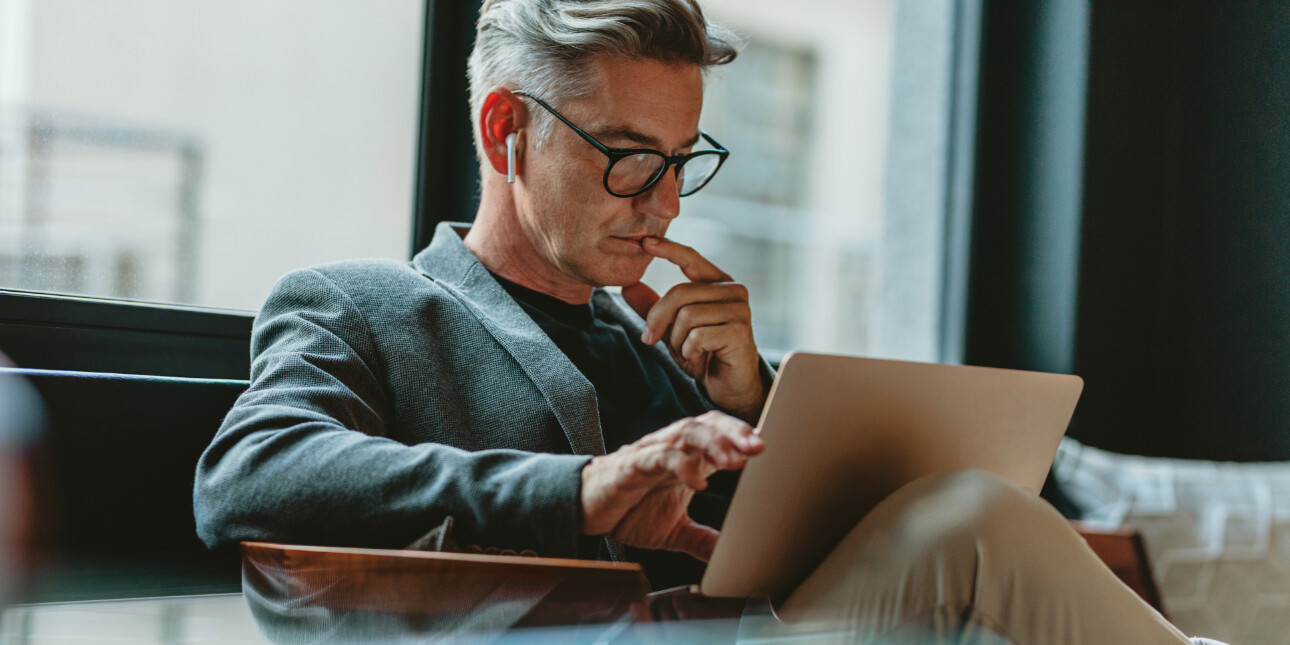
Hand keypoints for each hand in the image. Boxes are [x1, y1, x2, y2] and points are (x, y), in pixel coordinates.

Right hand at [580, 411, 762, 561]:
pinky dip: (680, 465)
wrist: (585, 511)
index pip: (719, 434)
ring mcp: (652, 453)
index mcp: (687, 458)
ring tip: (735, 459)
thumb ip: (703, 539)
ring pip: (686, 432)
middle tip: (759, 447)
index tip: (767, 449)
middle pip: (708, 424)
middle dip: (735, 433)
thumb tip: (730, 557)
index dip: (742, 437)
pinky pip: (658, 456)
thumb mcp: (674, 531)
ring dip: (713, 442)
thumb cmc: (628, 510)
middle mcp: (672, 449)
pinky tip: (697, 481)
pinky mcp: (631, 465)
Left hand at [622, 237, 766, 423]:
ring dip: (677, 341)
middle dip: (658, 319)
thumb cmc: (704, 353)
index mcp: (717, 283)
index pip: (691, 258)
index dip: (668, 249)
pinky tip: (700, 358)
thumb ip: (653, 307)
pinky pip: (698, 336)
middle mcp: (733, 290)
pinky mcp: (740, 330)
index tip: (644, 242)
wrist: (728, 386)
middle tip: (651, 339)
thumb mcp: (672, 328)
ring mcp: (739, 309)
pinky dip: (689, 352)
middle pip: (680, 293)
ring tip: (688, 352)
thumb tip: (627, 286)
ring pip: (687, 315)